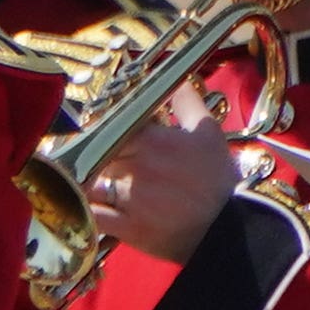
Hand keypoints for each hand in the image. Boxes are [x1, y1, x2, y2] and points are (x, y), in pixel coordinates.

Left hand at [87, 97, 247, 262]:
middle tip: (93, 161)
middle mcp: (137, 167)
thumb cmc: (216, 180)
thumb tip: (179, 83)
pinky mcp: (126, 226)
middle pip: (96, 155)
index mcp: (152, 141)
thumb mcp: (209, 135)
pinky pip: (92, 215)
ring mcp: (130, 197)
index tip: (99, 135)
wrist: (226, 226)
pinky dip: (83, 210)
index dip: (100, 131)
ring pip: (89, 183)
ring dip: (86, 182)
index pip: (110, 127)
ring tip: (90, 183)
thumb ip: (189, 106)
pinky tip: (82, 206)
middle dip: (92, 157)